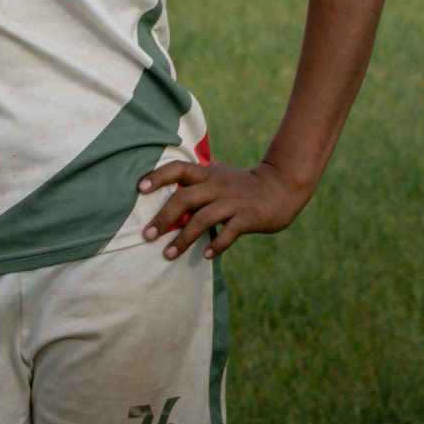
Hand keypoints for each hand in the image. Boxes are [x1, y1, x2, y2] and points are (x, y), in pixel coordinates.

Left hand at [138, 159, 315, 259]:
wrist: (283, 186)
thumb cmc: (245, 182)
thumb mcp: (222, 171)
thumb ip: (201, 171)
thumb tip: (178, 168)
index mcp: (207, 174)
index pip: (178, 169)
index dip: (158, 176)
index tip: (140, 189)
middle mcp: (217, 186)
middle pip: (184, 199)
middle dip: (163, 218)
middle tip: (147, 235)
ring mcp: (233, 202)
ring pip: (203, 219)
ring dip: (184, 238)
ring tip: (168, 254)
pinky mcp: (248, 217)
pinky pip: (230, 232)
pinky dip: (217, 245)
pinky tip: (205, 256)